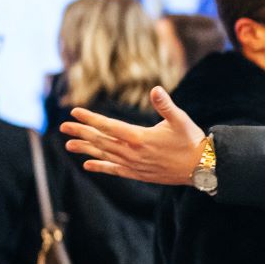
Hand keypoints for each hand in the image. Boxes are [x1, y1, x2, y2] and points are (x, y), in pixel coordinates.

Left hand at [61, 86, 205, 183]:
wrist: (201, 168)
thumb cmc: (191, 141)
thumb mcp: (180, 120)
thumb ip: (165, 105)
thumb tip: (155, 89)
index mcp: (140, 138)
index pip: (108, 126)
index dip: (90, 119)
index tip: (74, 112)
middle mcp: (132, 153)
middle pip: (101, 141)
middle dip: (81, 133)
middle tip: (63, 127)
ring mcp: (134, 165)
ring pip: (104, 155)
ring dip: (85, 149)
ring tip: (68, 145)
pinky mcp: (138, 174)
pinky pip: (114, 170)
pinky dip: (100, 167)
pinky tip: (87, 165)